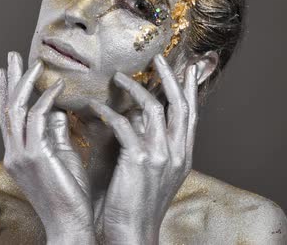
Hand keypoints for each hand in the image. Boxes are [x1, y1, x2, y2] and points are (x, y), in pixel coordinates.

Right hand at [0, 52, 94, 244]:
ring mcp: (20, 155)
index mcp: (19, 154)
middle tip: (12, 55)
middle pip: (6, 108)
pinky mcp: (34, 157)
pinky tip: (57, 86)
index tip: (8, 71)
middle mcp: (13, 153)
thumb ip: (57, 133)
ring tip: (35, 62)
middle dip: (9, 79)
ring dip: (24, 83)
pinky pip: (36, 119)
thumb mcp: (64, 157)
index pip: (10, 117)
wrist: (70, 225)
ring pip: (15, 109)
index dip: (8, 92)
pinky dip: (46, 99)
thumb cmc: (71, 195)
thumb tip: (60, 110)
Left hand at [89, 54, 198, 244]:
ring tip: (118, 78)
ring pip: (152, 108)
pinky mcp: (139, 160)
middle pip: (179, 105)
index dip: (190, 89)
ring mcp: (161, 156)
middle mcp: (177, 152)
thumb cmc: (138, 206)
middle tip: (158, 58)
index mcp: (183, 155)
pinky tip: (95, 106)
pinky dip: (109, 112)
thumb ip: (152, 145)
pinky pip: (124, 125)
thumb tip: (139, 119)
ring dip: (134, 89)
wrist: (133, 234)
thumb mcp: (155, 174)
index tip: (187, 68)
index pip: (191, 114)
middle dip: (170, 78)